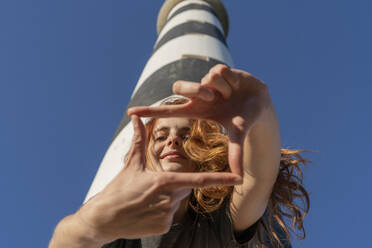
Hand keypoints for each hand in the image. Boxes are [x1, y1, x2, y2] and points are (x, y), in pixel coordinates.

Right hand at [75, 115, 240, 242]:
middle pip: (185, 188)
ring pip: (177, 202)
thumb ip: (138, 139)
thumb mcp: (130, 164)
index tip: (238, 178)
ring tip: (146, 200)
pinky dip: (162, 212)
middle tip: (154, 186)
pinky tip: (146, 211)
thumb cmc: (117, 189)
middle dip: (174, 184)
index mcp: (164, 181)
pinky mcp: (163, 228)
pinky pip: (170, 216)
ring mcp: (166, 216)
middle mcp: (169, 199)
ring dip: (167, 198)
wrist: (103, 219)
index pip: (198, 180)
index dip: (221, 179)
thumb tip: (136, 117)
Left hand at [128, 64, 270, 176]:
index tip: (130, 113)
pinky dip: (231, 80)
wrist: (260, 101)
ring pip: (203, 79)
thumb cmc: (244, 118)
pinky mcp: (217, 70)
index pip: (168, 110)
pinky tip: (236, 84)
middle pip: (178, 87)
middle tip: (215, 99)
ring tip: (231, 94)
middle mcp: (198, 96)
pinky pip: (219, 71)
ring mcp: (206, 82)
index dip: (150, 111)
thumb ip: (236, 153)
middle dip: (197, 91)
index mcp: (197, 110)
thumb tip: (240, 179)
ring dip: (221, 88)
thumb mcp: (238, 134)